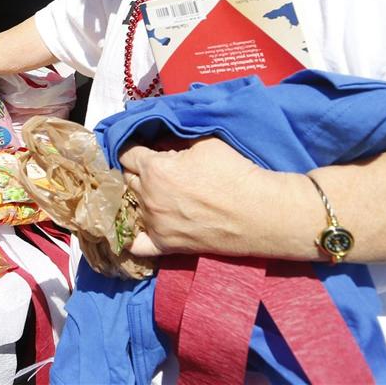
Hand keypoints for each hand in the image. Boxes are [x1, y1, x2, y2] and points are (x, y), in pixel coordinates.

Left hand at [119, 136, 296, 257]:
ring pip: (132, 205)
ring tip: (157, 193)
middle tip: (157, 170)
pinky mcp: (165, 245)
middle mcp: (148, 197)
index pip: (127, 154)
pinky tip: (137, 226)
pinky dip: (132, 236)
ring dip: (140, 197)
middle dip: (139, 171)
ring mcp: (155, 224)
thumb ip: (173, 140)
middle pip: (128, 179)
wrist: (258, 212)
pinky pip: (135, 244)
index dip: (135, 148)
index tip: (143, 147)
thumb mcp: (203, 143)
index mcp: (155, 169)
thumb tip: (159, 143)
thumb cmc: (233, 173)